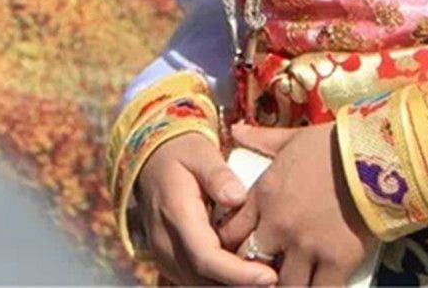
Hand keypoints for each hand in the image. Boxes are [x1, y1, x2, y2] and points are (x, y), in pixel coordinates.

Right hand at [133, 133, 278, 286]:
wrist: (151, 161)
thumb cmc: (180, 153)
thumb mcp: (200, 152)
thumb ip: (217, 174)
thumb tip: (237, 198)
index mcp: (175, 214)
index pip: (205, 257)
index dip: (237, 273)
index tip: (268, 276)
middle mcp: (166, 242)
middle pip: (203, 279)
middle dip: (240, 285)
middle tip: (277, 279)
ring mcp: (165, 255)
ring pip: (199, 284)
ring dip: (230, 285)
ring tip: (265, 277)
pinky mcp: (171, 261)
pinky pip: (195, 279)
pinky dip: (220, 281)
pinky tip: (246, 272)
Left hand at [216, 121, 379, 286]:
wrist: (376, 151)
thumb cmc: (334, 142)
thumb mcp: (292, 138)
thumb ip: (261, 139)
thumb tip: (236, 130)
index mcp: (265, 194)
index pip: (231, 234)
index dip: (233, 245)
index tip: (242, 248)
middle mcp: (279, 224)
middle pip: (252, 264)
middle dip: (256, 269)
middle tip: (269, 266)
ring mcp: (307, 245)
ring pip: (284, 286)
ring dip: (286, 284)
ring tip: (294, 278)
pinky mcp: (337, 260)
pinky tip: (319, 284)